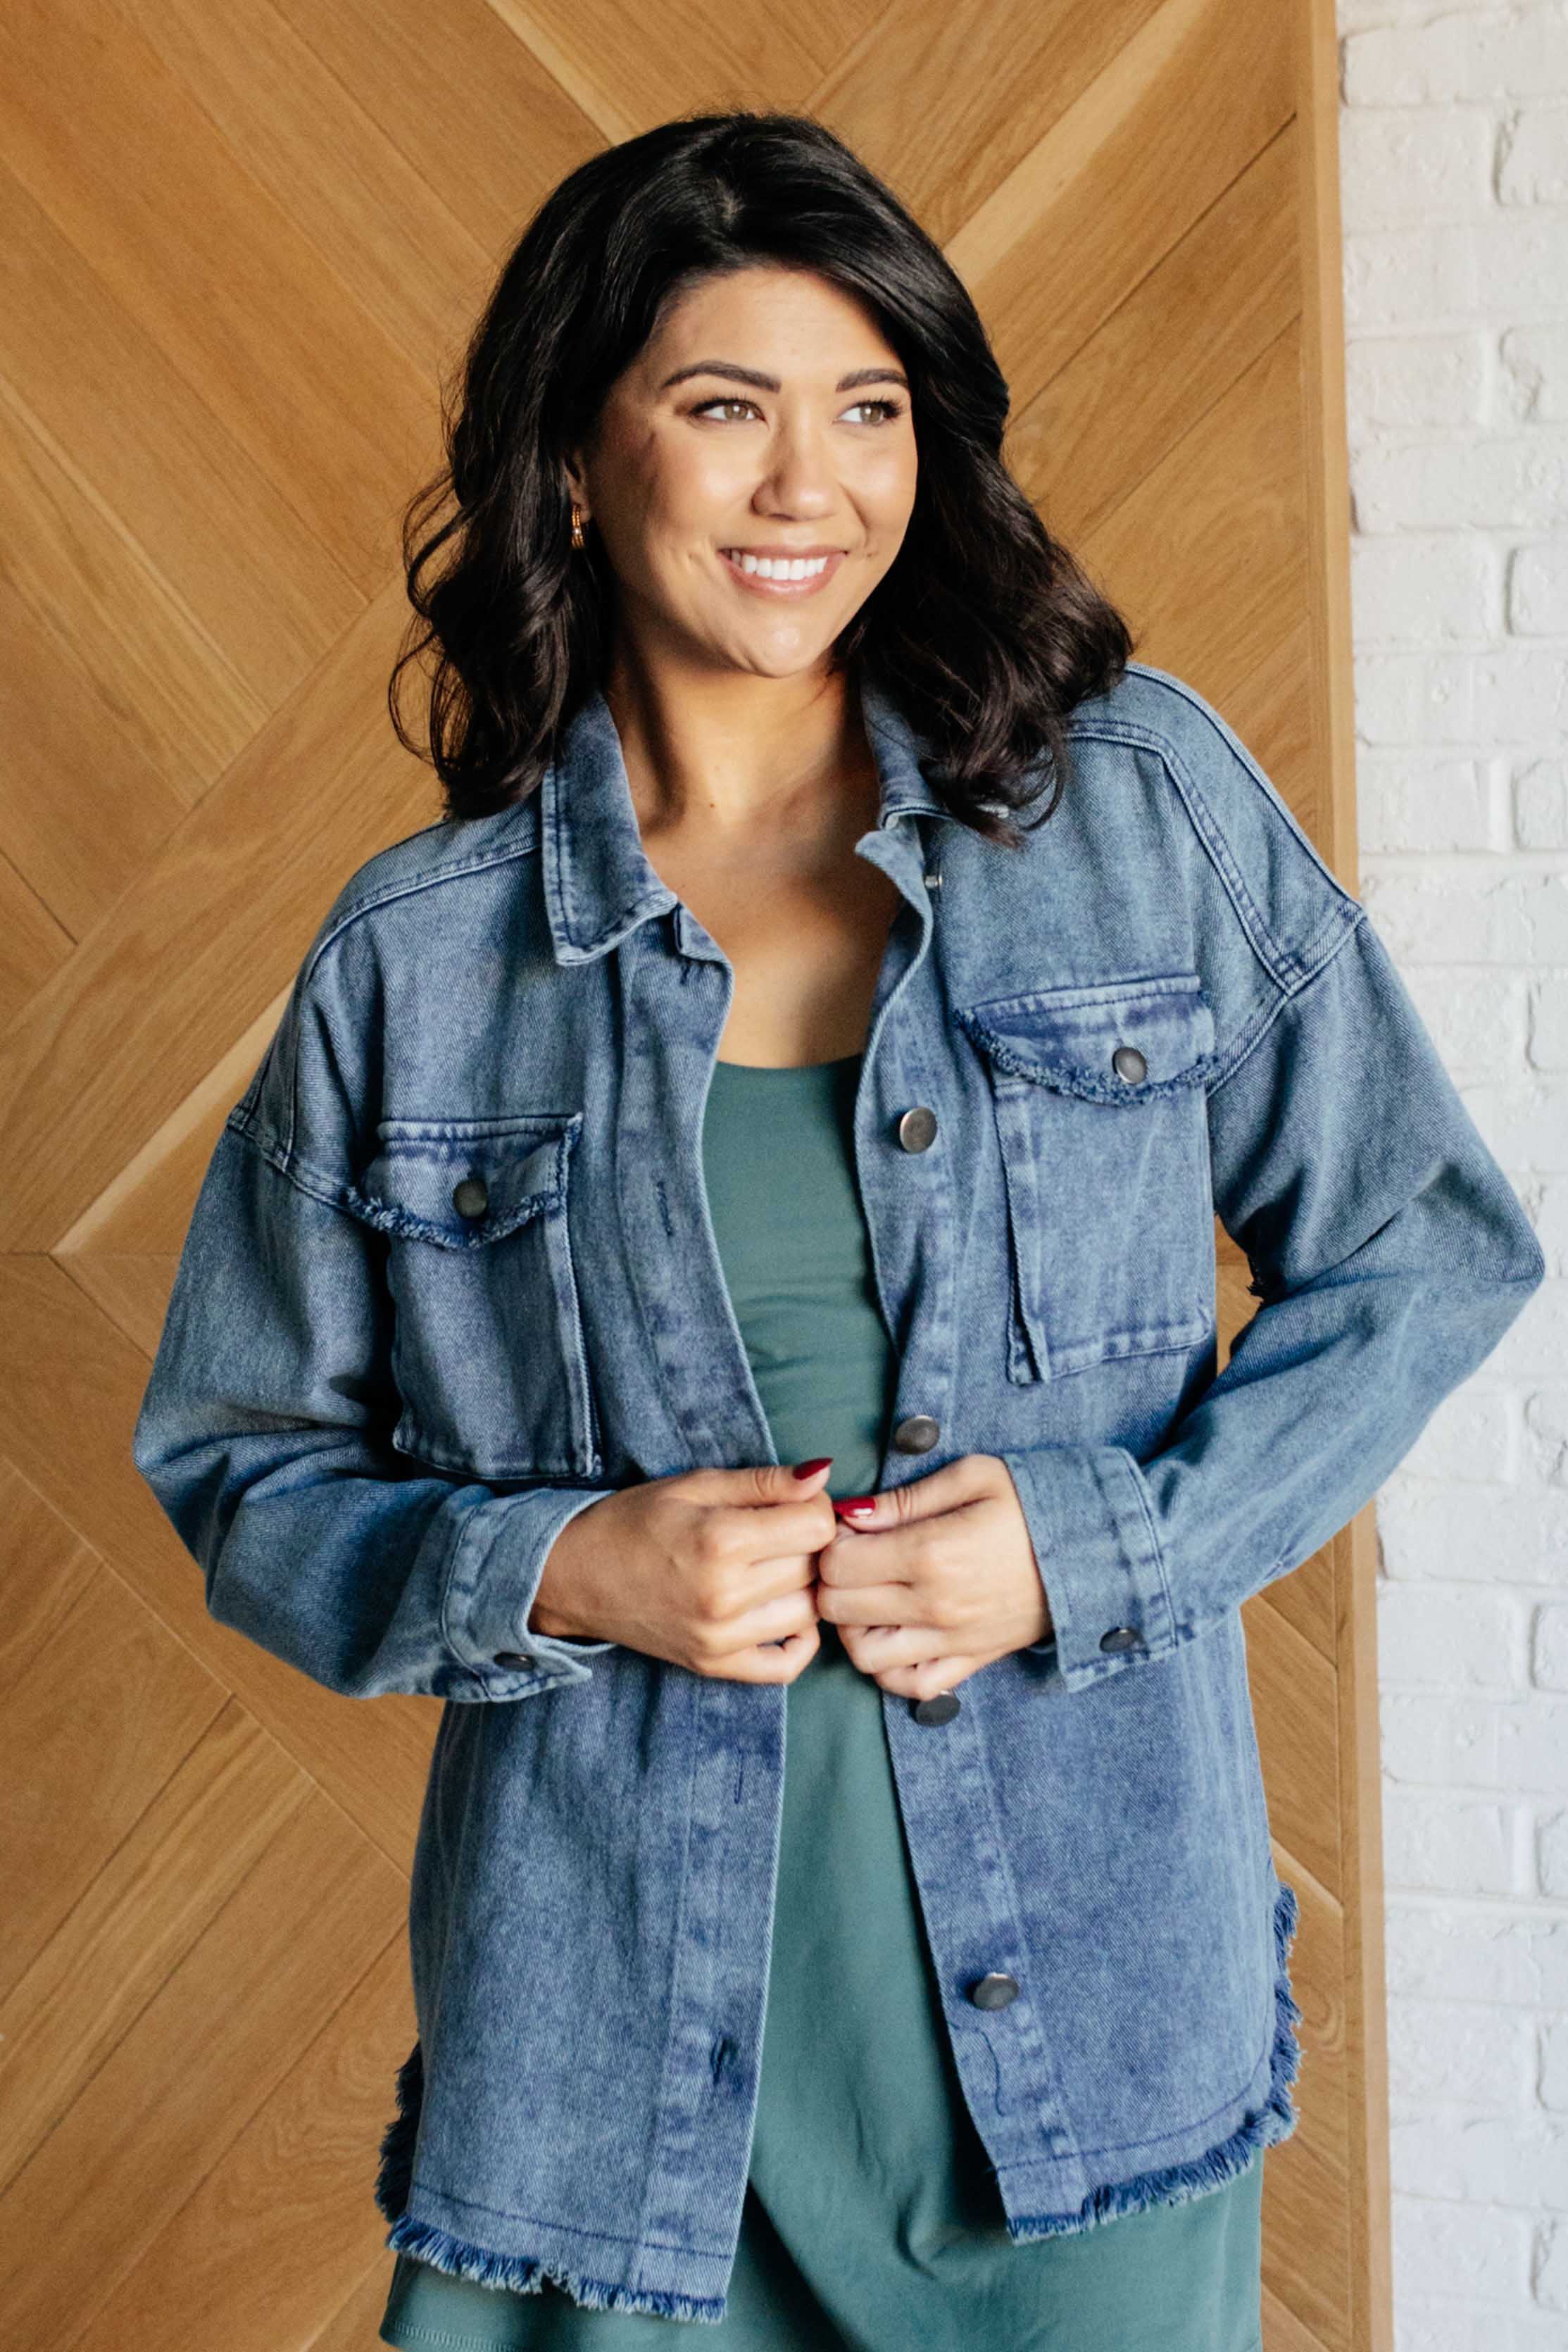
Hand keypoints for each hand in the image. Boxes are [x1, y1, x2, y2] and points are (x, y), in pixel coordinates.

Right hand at [527, 1457, 837, 1682]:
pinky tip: (784, 1612)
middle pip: (814, 1566)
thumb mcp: (695, 1485)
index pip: (817, 1526)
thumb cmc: (634, 1521)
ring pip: (809, 1611)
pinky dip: (799, 1641)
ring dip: (804, 1586)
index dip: (815, 1506)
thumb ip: (763, 1482)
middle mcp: (725, 1595)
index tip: (793, 1502)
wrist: (575, 1574)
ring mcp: (720, 1637)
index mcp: (721, 1540)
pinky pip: (786, 1666)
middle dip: (808, 1542)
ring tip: (778, 1566)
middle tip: (782, 1530)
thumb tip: (823, 1474)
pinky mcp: (714, 1665)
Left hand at [814, 1453, 1051, 1698]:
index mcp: (931, 1552)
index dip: (831, 1543)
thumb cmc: (1035, 1502)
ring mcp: (953, 1641)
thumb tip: (849, 1513)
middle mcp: (935, 1606)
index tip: (851, 1529)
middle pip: (839, 1609)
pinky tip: (894, 1634)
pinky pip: (909, 1685)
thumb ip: (905, 1498)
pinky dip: (888, 1668)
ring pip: (864, 1655)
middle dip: (832, 1581)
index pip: (837, 1564)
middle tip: (854, 1557)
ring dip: (852, 1626)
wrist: (1098, 1550)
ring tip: (869, 1596)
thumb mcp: (973, 1475)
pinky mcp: (971, 1662)